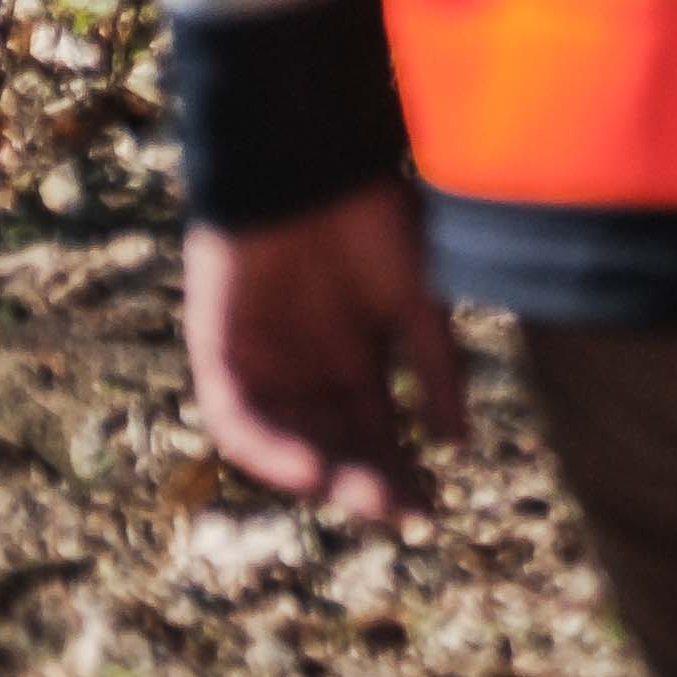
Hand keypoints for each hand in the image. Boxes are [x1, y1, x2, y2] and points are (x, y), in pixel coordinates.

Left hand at [184, 184, 464, 524]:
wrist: (309, 167)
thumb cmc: (375, 220)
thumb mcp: (422, 300)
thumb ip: (437, 368)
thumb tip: (457, 440)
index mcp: (358, 360)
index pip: (377, 433)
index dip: (401, 471)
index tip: (432, 506)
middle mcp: (309, 372)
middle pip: (335, 446)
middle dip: (367, 481)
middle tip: (402, 509)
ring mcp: (263, 365)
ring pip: (287, 441)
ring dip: (321, 474)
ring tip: (359, 493)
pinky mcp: (218, 353)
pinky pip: (237, 418)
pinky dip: (267, 447)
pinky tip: (306, 465)